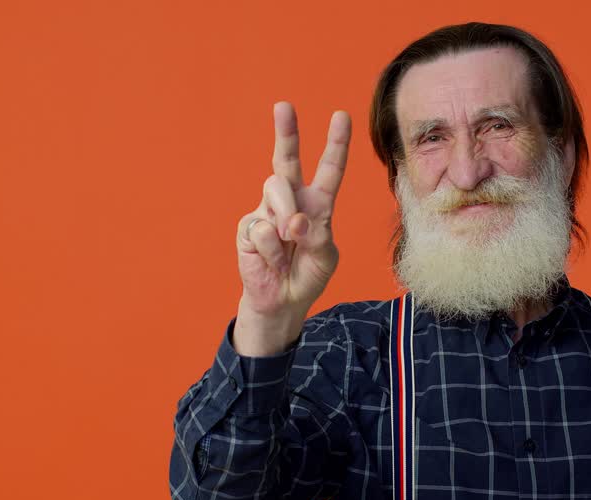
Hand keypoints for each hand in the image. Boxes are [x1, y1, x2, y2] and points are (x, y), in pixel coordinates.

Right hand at [233, 102, 350, 355]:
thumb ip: (317, 236)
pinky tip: (273, 259)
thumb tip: (294, 221)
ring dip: (287, 218)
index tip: (341, 116)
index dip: (336, 143)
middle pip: (286, 160)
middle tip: (283, 106)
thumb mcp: (326, 257)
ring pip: (276, 192)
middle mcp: (291, 200)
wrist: (283, 301)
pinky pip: (262, 228)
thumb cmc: (308, 275)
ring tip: (290, 242)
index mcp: (318, 203)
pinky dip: (272, 249)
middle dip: (285, 132)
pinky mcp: (248, 227)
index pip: (329, 169)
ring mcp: (266, 211)